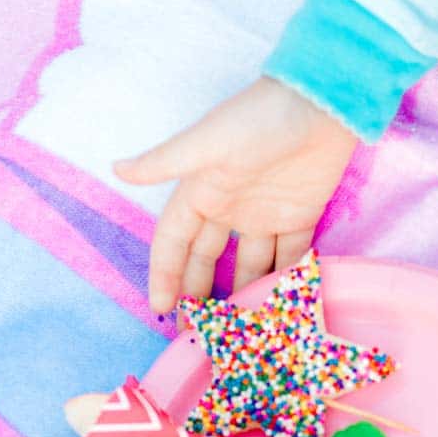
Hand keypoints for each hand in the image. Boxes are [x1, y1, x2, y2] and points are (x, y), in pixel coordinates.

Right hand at [114, 76, 357, 313]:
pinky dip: (284, 281)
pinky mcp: (299, 216)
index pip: (174, 242)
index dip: (165, 274)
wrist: (320, 103)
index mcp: (200, 191)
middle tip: (196, 333)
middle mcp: (228, 208)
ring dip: (242, 296)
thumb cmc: (258, 118)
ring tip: (238, 332)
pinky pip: (289, 258)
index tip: (161, 310)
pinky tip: (280, 309)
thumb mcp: (207, 143)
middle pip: (206, 260)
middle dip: (198, 295)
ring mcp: (264, 214)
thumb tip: (117, 169)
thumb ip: (165, 162)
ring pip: (248, 266)